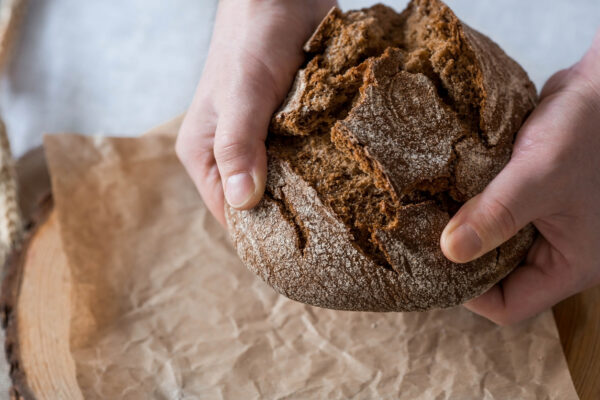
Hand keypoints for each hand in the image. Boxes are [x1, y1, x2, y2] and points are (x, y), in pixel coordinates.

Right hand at [177, 0, 335, 224]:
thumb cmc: (252, 40)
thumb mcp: (242, 94)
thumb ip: (239, 145)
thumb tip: (243, 203)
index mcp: (207, 156)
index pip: (232, 216)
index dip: (264, 236)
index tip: (304, 254)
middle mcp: (233, 156)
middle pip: (263, 205)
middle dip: (294, 219)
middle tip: (336, 239)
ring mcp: (265, 143)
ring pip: (290, 185)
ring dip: (315, 196)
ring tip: (350, 214)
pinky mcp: (292, 130)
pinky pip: (309, 161)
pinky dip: (327, 170)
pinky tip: (352, 182)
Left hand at [441, 29, 599, 324]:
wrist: (599, 85)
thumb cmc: (586, 130)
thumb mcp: (540, 175)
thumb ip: (496, 214)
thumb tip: (449, 251)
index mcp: (569, 264)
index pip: (510, 306)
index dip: (470, 294)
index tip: (436, 263)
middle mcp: (554, 251)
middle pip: (495, 278)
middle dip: (460, 260)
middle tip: (421, 241)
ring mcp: (540, 225)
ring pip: (489, 246)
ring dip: (462, 232)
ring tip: (426, 218)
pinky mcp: (525, 200)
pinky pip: (491, 217)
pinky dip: (468, 209)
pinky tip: (441, 196)